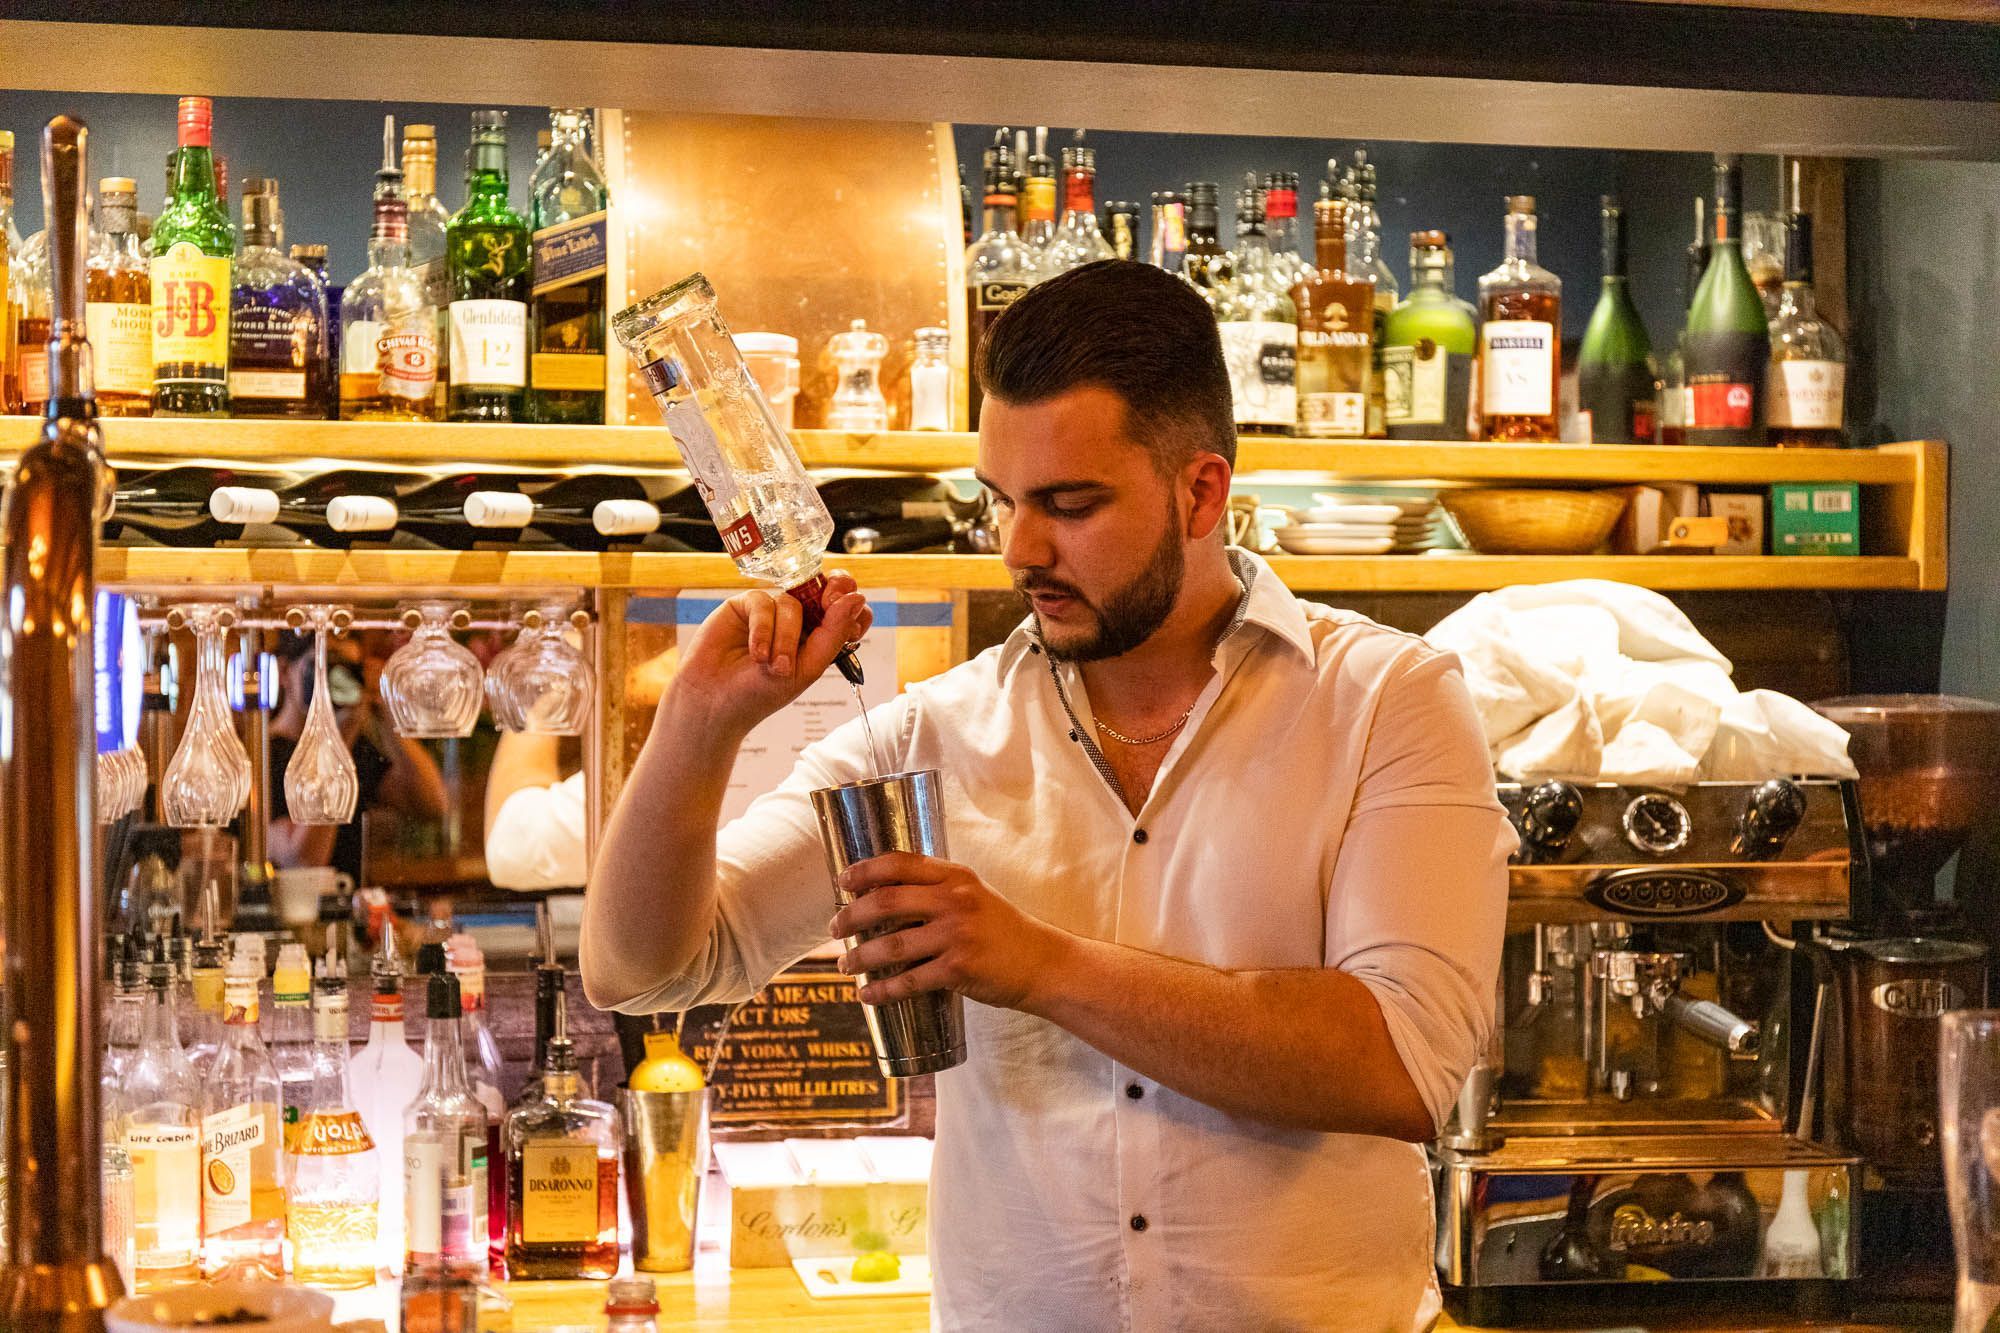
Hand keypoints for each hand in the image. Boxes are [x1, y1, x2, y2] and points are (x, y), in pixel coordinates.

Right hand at [667, 573, 872, 740]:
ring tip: (772, 666)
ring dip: (785, 637)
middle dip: (832, 593)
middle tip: (830, 602)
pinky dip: (763, 629)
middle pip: (825, 590)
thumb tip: (857, 598)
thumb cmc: (760, 693)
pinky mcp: (745, 605)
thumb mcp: (807, 668)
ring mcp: (772, 611)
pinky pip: (764, 602)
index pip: (846, 611)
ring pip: (793, 603)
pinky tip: (756, 653)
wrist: (715, 702)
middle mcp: (798, 621)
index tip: (853, 612)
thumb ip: (834, 632)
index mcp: (818, 637)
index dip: (853, 605)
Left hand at [829, 852, 1067, 1012]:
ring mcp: (957, 934)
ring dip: (860, 957)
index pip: (900, 863)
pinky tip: (868, 995)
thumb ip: (937, 892)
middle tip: (834, 929)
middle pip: (886, 902)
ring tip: (844, 965)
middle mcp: (955, 900)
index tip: (842, 883)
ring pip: (891, 945)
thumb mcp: (974, 896)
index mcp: (956, 876)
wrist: (1042, 963)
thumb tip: (883, 899)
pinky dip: (883, 990)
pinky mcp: (959, 968)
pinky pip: (909, 980)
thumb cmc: (1002, 931)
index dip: (864, 870)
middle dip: (851, 916)